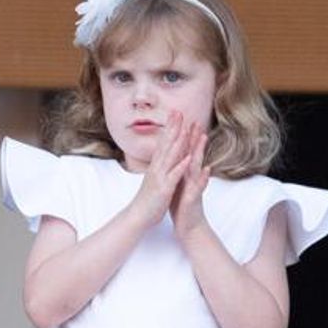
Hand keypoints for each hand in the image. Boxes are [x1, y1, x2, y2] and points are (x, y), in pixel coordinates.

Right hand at [133, 110, 191, 226]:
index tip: (175, 114)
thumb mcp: (154, 178)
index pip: (164, 142)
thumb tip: (161, 156)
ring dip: (178, 141)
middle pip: (166, 144)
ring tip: (185, 128)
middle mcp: (157, 167)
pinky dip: (181, 165)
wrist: (139, 215)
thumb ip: (158, 166)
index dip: (170, 127)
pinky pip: (174, 175)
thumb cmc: (148, 198)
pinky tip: (188, 157)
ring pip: (170, 156)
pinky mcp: (164, 188)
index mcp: (156, 165)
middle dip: (173, 128)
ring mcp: (160, 176)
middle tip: (178, 112)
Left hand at [170, 122, 210, 240]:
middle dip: (194, 138)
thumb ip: (179, 169)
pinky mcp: (194, 197)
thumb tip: (175, 157)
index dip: (183, 136)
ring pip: (197, 165)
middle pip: (193, 154)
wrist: (188, 226)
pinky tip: (207, 169)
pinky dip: (202, 178)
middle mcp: (191, 176)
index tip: (182, 121)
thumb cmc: (182, 204)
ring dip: (200, 151)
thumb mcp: (178, 183)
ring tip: (203, 137)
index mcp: (184, 172)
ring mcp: (194, 186)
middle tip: (196, 120)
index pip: (184, 151)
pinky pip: (199, 187)